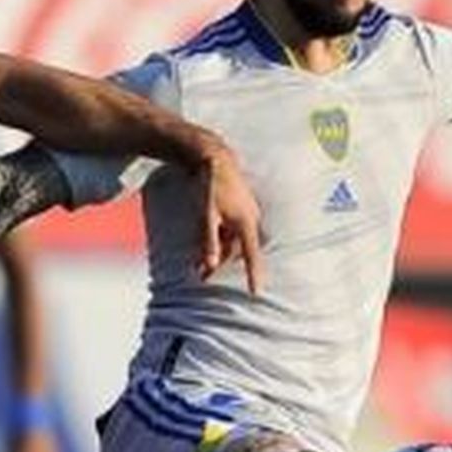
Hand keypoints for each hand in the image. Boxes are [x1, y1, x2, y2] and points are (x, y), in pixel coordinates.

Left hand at [195, 142, 264, 293]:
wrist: (215, 158)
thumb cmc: (210, 186)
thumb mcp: (206, 214)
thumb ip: (208, 240)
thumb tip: (209, 263)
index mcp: (245, 223)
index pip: (251, 255)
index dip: (254, 274)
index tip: (256, 292)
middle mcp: (249, 221)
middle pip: (236, 251)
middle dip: (219, 264)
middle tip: (201, 278)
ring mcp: (245, 215)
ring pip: (231, 241)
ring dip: (216, 252)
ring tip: (195, 264)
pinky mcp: (238, 211)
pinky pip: (228, 232)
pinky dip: (217, 240)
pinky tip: (202, 244)